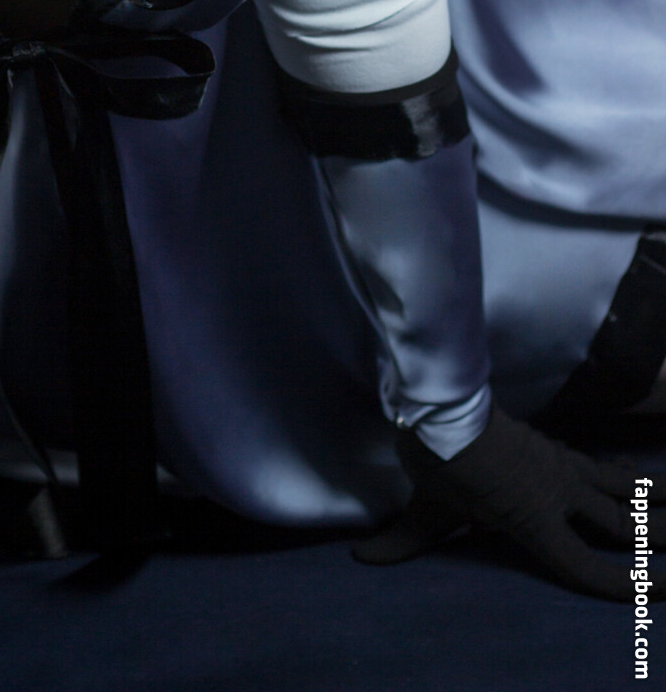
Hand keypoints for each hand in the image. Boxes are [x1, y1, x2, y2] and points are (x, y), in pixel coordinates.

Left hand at [353, 402, 665, 599]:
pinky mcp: (553, 444)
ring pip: (617, 487)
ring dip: (649, 500)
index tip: (656, 594)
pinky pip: (595, 463)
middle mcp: (558, 495)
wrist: (443, 403)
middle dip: (652, 543)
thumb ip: (403, 539)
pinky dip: (620, 473)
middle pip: (618, 526)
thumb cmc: (438, 461)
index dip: (621, 586)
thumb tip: (362, 559)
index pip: (583, 566)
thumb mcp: (424, 507)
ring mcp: (559, 465)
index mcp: (534, 521)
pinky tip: (632, 473)